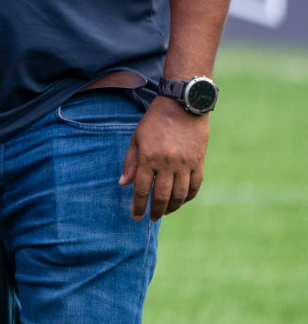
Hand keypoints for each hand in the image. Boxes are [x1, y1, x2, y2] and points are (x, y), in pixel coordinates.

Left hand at [120, 98, 208, 219]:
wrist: (182, 106)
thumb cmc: (155, 121)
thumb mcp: (137, 138)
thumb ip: (131, 162)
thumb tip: (123, 184)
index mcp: (148, 158)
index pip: (142, 189)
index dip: (138, 205)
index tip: (135, 216)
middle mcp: (167, 164)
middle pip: (162, 196)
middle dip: (156, 210)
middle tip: (151, 217)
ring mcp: (185, 164)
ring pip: (180, 195)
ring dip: (173, 207)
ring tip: (165, 211)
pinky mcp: (199, 162)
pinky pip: (195, 186)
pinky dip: (188, 196)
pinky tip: (182, 201)